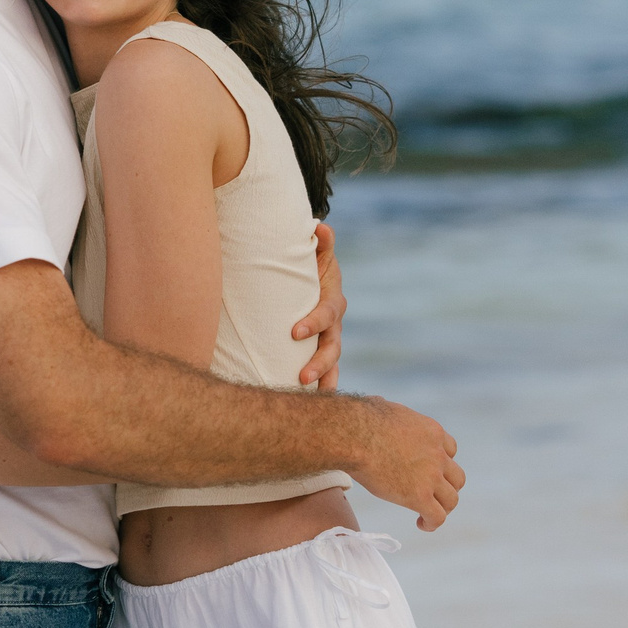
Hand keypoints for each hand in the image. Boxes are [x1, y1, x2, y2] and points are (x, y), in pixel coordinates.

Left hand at [292, 222, 345, 389]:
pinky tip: (308, 402)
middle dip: (319, 363)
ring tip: (306, 395)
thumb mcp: (315, 254)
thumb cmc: (307, 265)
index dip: (314, 323)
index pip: (327, 314)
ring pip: (331, 363)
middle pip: (332, 347)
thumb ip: (320, 244)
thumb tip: (321, 226)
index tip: (294, 333)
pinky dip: (320, 387)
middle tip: (301, 376)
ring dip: (323, 380)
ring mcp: (328, 339)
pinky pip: (324, 373)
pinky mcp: (318, 350)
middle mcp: (333, 323)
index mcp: (331, 299)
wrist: (308, 278)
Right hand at [344, 399, 464, 531]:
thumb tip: (376, 403)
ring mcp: (431, 476)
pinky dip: (432, 523)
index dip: (440, 463)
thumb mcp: (384, 407)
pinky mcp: (419, 496)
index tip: (426, 471)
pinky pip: (437, 517)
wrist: (353, 434)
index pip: (450, 450)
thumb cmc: (359, 419)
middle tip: (429, 495)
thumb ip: (389, 414)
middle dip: (445, 487)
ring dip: (441, 508)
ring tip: (427, 514)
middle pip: (457, 477)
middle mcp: (437, 454)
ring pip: (451, 499)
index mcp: (432, 431)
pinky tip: (422, 524)